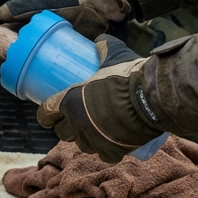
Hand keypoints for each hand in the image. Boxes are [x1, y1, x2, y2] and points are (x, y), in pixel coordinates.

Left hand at [35, 36, 162, 162]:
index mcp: (69, 101)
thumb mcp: (114, 56)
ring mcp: (93, 139)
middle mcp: (77, 123)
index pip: (45, 113)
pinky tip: (111, 144)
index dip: (45, 115)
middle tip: (75, 121)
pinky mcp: (111, 151)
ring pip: (82, 145)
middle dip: (66, 128)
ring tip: (94, 132)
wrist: (151, 99)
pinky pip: (103, 155)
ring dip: (85, 139)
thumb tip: (99, 43)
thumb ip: (104, 49)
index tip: (47, 116)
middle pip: (62, 132)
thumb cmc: (128, 76)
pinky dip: (107, 150)